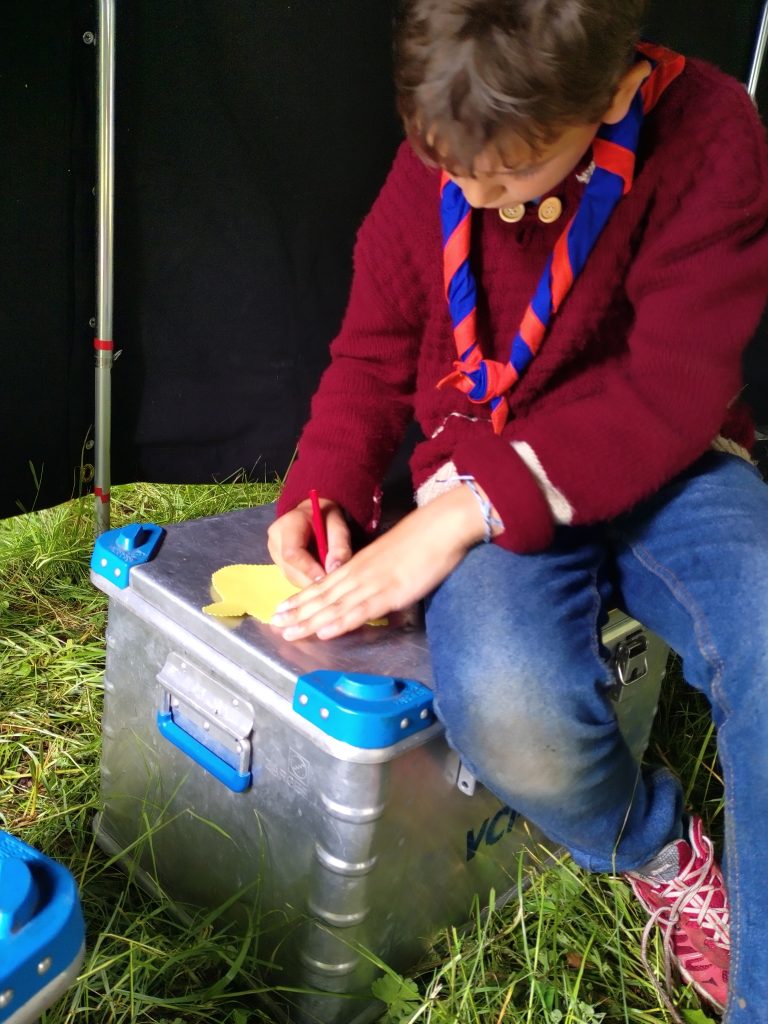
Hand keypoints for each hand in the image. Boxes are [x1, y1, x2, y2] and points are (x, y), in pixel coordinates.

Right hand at [267, 498, 351, 586]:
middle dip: (312, 579)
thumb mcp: (338, 525)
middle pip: (290, 569)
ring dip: (311, 582)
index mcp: (287, 524)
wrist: (312, 514)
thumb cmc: (326, 517)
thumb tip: (334, 569)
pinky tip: (319, 574)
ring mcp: (274, 552)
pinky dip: (307, 580)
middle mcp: (275, 539)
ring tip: (328, 575)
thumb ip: (339, 546)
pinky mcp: (278, 563)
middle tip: (333, 581)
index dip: (308, 569)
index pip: (291, 553)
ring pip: (292, 577)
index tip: (326, 578)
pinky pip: (293, 578)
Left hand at [270, 485, 487, 639]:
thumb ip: (378, 575)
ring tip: (287, 632)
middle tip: (273, 625)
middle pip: (321, 597)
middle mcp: (359, 573)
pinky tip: (324, 631)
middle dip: (297, 613)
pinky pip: (361, 610)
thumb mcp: (391, 558)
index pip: (323, 585)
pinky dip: (341, 622)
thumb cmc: (422, 541)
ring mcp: (372, 583)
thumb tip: (373, 592)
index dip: (301, 598)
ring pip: (334, 606)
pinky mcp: (390, 592)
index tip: (281, 610)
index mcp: (358, 564)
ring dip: (309, 621)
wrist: (440, 526)